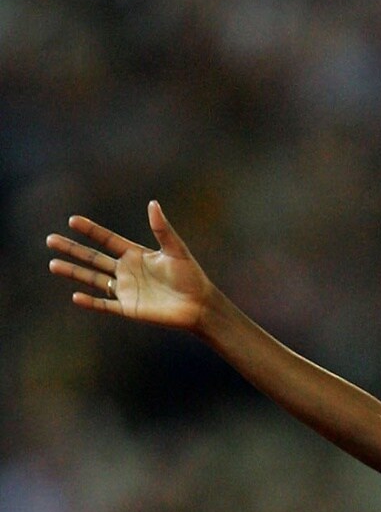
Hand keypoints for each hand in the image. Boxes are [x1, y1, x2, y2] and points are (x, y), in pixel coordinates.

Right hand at [46, 201, 211, 329]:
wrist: (199, 305)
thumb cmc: (191, 276)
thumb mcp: (176, 250)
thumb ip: (162, 229)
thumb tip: (153, 203)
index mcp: (135, 254)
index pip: (107, 239)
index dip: (91, 230)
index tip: (72, 220)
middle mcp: (126, 271)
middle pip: (93, 258)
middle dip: (72, 249)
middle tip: (50, 240)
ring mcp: (126, 290)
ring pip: (93, 279)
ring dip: (73, 272)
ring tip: (52, 264)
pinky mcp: (129, 308)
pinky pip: (105, 305)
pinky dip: (91, 302)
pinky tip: (75, 296)